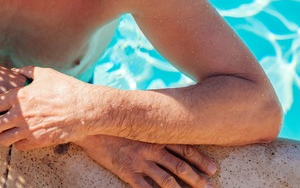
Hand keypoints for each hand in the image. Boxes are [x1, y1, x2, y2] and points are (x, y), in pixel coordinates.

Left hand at [0, 66, 90, 148]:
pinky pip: (19, 147)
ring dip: (1, 137)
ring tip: (5, 133)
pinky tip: (21, 137)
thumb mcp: (44, 74)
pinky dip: (17, 143)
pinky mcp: (39, 141)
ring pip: (2, 140)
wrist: (86, 108)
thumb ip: (25, 72)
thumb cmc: (66, 88)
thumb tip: (12, 71)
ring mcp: (29, 129)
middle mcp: (20, 114)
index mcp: (18, 96)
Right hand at [76, 135, 217, 187]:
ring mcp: (139, 161)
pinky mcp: (127, 171)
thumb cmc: (113, 123)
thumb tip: (164, 127)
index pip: (184, 149)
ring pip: (167, 180)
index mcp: (155, 136)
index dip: (200, 159)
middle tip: (210, 187)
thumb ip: (150, 127)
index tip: (213, 168)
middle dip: (197, 178)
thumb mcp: (136, 122)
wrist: (91, 126)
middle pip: (180, 166)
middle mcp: (151, 148)